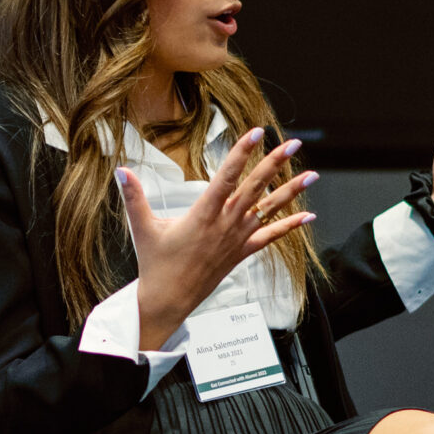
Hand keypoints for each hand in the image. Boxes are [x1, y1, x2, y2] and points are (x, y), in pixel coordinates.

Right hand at [122, 128, 317, 348]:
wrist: (168, 300)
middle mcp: (224, 225)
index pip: (226, 177)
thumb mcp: (142, 228)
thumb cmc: (156, 265)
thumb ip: (134, 197)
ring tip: (311, 175)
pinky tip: (308, 217)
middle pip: (254, 188)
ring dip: (291, 191)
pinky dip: (290, 226)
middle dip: (274, 164)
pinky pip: (270, 238)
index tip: (256, 133)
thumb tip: (122, 171)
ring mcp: (236, 239)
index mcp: (202, 214)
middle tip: (292, 144)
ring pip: (268, 210)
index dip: (241, 153)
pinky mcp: (241, 253)